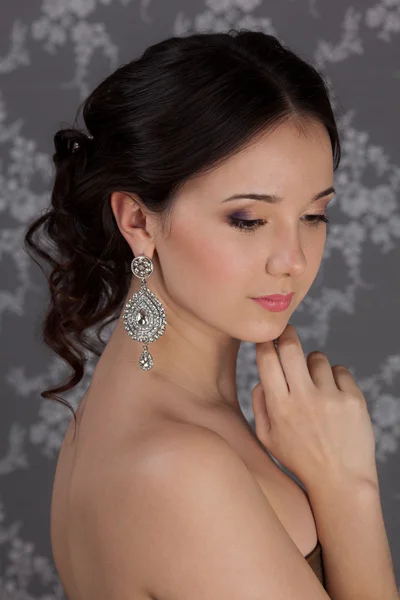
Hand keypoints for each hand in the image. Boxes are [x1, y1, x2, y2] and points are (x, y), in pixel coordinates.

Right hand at [251, 324, 377, 490]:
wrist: (341, 482)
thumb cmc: (301, 460)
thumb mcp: (268, 439)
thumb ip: (259, 407)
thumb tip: (261, 378)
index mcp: (279, 407)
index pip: (267, 360)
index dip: (264, 344)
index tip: (266, 339)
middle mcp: (303, 399)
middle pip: (291, 347)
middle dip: (287, 334)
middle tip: (286, 331)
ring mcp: (330, 398)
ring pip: (318, 358)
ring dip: (313, 364)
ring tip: (315, 384)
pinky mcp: (353, 400)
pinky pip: (340, 371)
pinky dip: (335, 378)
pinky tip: (333, 397)